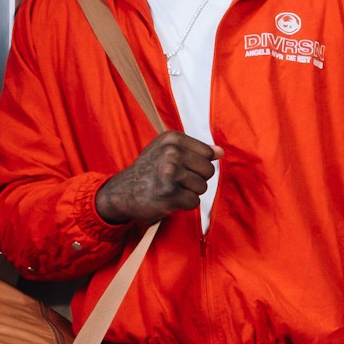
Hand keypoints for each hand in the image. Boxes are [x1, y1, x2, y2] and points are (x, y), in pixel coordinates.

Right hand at [95, 132, 216, 225]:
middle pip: (209, 171)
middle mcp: (171, 152)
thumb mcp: (168, 152)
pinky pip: (194, 201)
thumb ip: (196, 151)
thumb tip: (221, 152)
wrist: (122, 193)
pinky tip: (169, 199)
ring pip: (202, 187)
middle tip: (176, 182)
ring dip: (189, 193)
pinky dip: (184, 204)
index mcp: (172, 139)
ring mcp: (169, 172)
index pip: (208, 153)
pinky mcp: (169, 193)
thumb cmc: (149, 172)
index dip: (198, 165)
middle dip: (196, 180)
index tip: (180, 168)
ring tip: (171, 190)